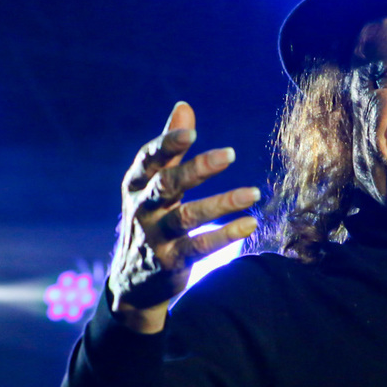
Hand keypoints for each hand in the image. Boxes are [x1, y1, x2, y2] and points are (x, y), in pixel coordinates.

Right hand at [108, 101, 259, 332]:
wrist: (133, 279)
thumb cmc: (149, 219)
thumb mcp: (152, 184)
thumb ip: (170, 149)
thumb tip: (184, 106)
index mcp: (137, 184)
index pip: (149, 160)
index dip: (167, 144)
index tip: (191, 132)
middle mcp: (142, 208)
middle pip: (168, 185)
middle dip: (197, 169)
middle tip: (230, 154)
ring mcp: (156, 236)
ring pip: (188, 217)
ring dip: (222, 203)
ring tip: (253, 193)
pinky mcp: (170, 261)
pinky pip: (200, 247)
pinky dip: (226, 235)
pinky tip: (250, 224)